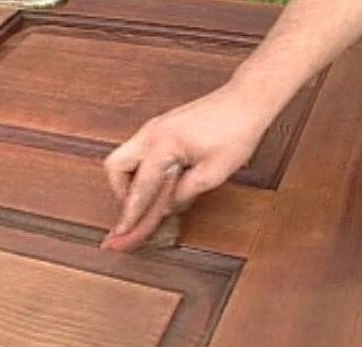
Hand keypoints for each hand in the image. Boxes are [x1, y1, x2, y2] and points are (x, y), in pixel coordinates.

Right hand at [101, 81, 274, 251]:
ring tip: (153, 198)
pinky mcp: (162, 126)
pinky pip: (140, 151)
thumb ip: (184, 193)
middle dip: (121, 192)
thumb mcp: (213, 173)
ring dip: (131, 180)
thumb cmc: (236, 131)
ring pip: (125, 157)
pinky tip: (164, 181)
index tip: (122, 232)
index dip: (131, 214)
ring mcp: (154, 127)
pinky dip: (144, 169)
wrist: (246, 100)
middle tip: (138, 210)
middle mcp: (151, 133)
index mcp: (162, 144)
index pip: (140, 187)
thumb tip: (166, 207)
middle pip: (115, 166)